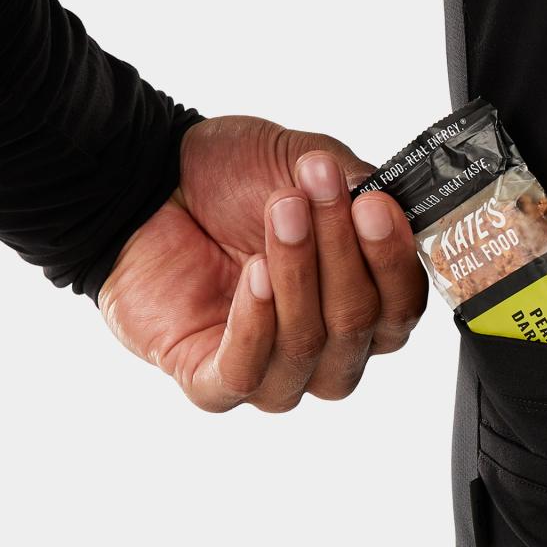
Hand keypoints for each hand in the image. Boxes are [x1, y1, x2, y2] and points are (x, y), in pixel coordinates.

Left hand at [98, 115, 427, 412]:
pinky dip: (255, 322)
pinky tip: (252, 274)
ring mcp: (275, 373)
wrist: (144, 181)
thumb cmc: (229, 180)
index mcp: (365, 306)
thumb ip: (360, 185)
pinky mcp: (214, 383)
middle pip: (359, 326)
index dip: (392, 261)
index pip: (402, 308)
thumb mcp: (306, 163)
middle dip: (338, 254)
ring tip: (280, 214)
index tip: (373, 206)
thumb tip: (394, 201)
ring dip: (297, 276)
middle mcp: (330, 350)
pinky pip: (248, 372)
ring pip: (308, 348)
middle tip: (312, 194)